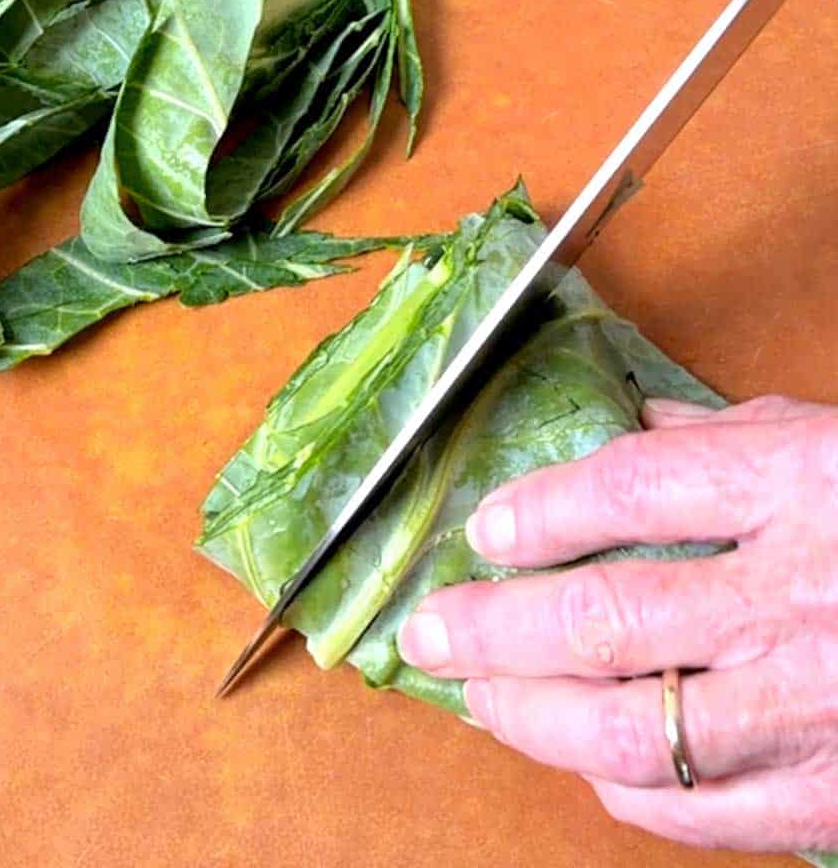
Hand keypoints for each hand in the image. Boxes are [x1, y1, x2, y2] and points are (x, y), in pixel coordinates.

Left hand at [397, 395, 837, 855]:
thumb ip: (732, 434)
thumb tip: (632, 417)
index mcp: (801, 488)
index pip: (634, 489)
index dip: (540, 509)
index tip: (483, 527)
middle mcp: (798, 600)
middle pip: (605, 619)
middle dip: (493, 628)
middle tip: (430, 627)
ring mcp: (815, 707)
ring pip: (629, 731)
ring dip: (530, 716)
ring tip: (476, 694)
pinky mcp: (836, 794)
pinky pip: (701, 810)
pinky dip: (626, 792)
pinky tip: (584, 766)